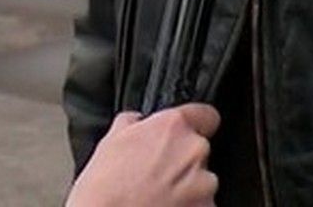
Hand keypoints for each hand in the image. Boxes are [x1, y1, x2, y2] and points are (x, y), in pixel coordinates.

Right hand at [66, 104, 220, 206]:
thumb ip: (133, 123)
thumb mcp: (111, 140)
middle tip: (157, 173)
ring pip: (203, 181)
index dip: (198, 124)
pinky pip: (203, 204)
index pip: (206, 115)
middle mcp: (194, 150)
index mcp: (173, 126)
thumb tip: (137, 122)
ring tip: (158, 195)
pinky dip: (189, 206)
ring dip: (187, 186)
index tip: (190, 132)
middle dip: (183, 161)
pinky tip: (163, 206)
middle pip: (199, 151)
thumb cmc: (106, 186)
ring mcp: (204, 183)